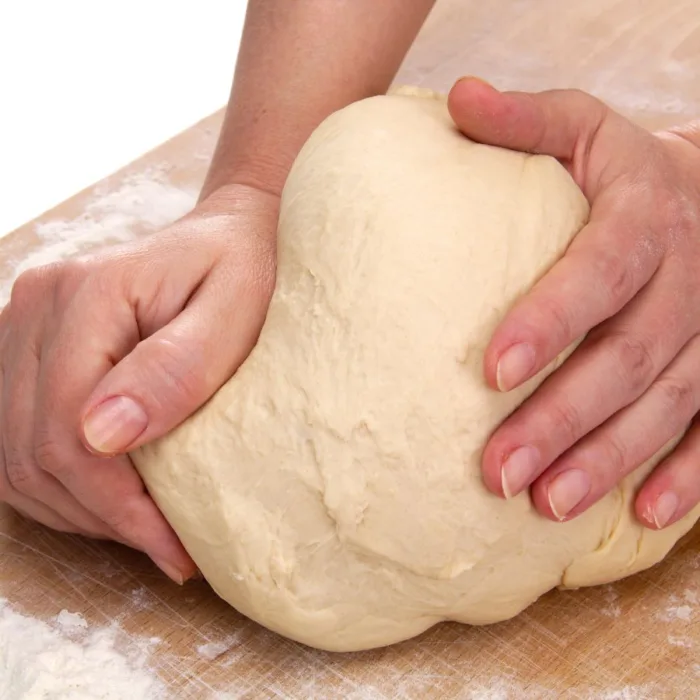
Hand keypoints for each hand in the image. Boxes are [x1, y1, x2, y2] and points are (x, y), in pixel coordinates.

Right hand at [0, 184, 278, 580]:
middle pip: (34, 449)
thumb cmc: (242, 268)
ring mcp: (23, 328)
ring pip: (14, 455)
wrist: (225, 236)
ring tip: (142, 528)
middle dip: (100, 516)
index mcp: (85, 295)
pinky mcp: (29, 349)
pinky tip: (109, 497)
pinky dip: (59, 484)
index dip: (117, 504)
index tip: (174, 546)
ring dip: (75, 508)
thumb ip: (175, 367)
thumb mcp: (233, 310)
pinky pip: (18, 440)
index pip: (69, 428)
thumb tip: (103, 437)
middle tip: (166, 545)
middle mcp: (36, 308)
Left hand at [448, 78, 699, 529]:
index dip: (551, 319)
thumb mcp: (579, 126)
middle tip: (498, 471)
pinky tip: (641, 513)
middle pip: (628, 356)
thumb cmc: (619, 169)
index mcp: (648, 214)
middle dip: (563, 419)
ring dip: (609, 460)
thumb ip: (524, 121)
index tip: (492, 370)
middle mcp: (692, 276)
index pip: (600, 271)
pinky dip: (687, 474)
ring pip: (669, 403)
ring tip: (547, 505)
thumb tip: (457, 98)